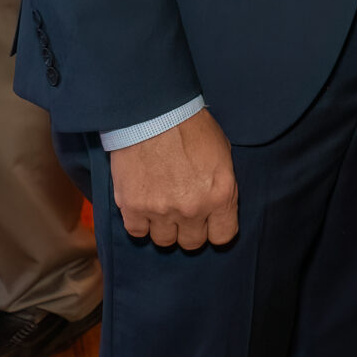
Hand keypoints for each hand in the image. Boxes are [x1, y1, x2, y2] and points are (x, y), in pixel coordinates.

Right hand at [108, 109, 237, 249]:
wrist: (153, 113)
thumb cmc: (191, 126)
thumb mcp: (222, 153)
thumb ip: (221, 184)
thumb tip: (217, 203)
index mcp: (220, 195)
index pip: (223, 237)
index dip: (216, 229)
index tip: (209, 222)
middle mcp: (193, 209)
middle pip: (192, 243)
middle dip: (189, 229)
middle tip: (183, 212)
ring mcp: (161, 211)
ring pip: (164, 241)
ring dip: (164, 227)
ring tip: (162, 206)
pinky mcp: (133, 208)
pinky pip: (137, 232)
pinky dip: (140, 222)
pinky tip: (143, 206)